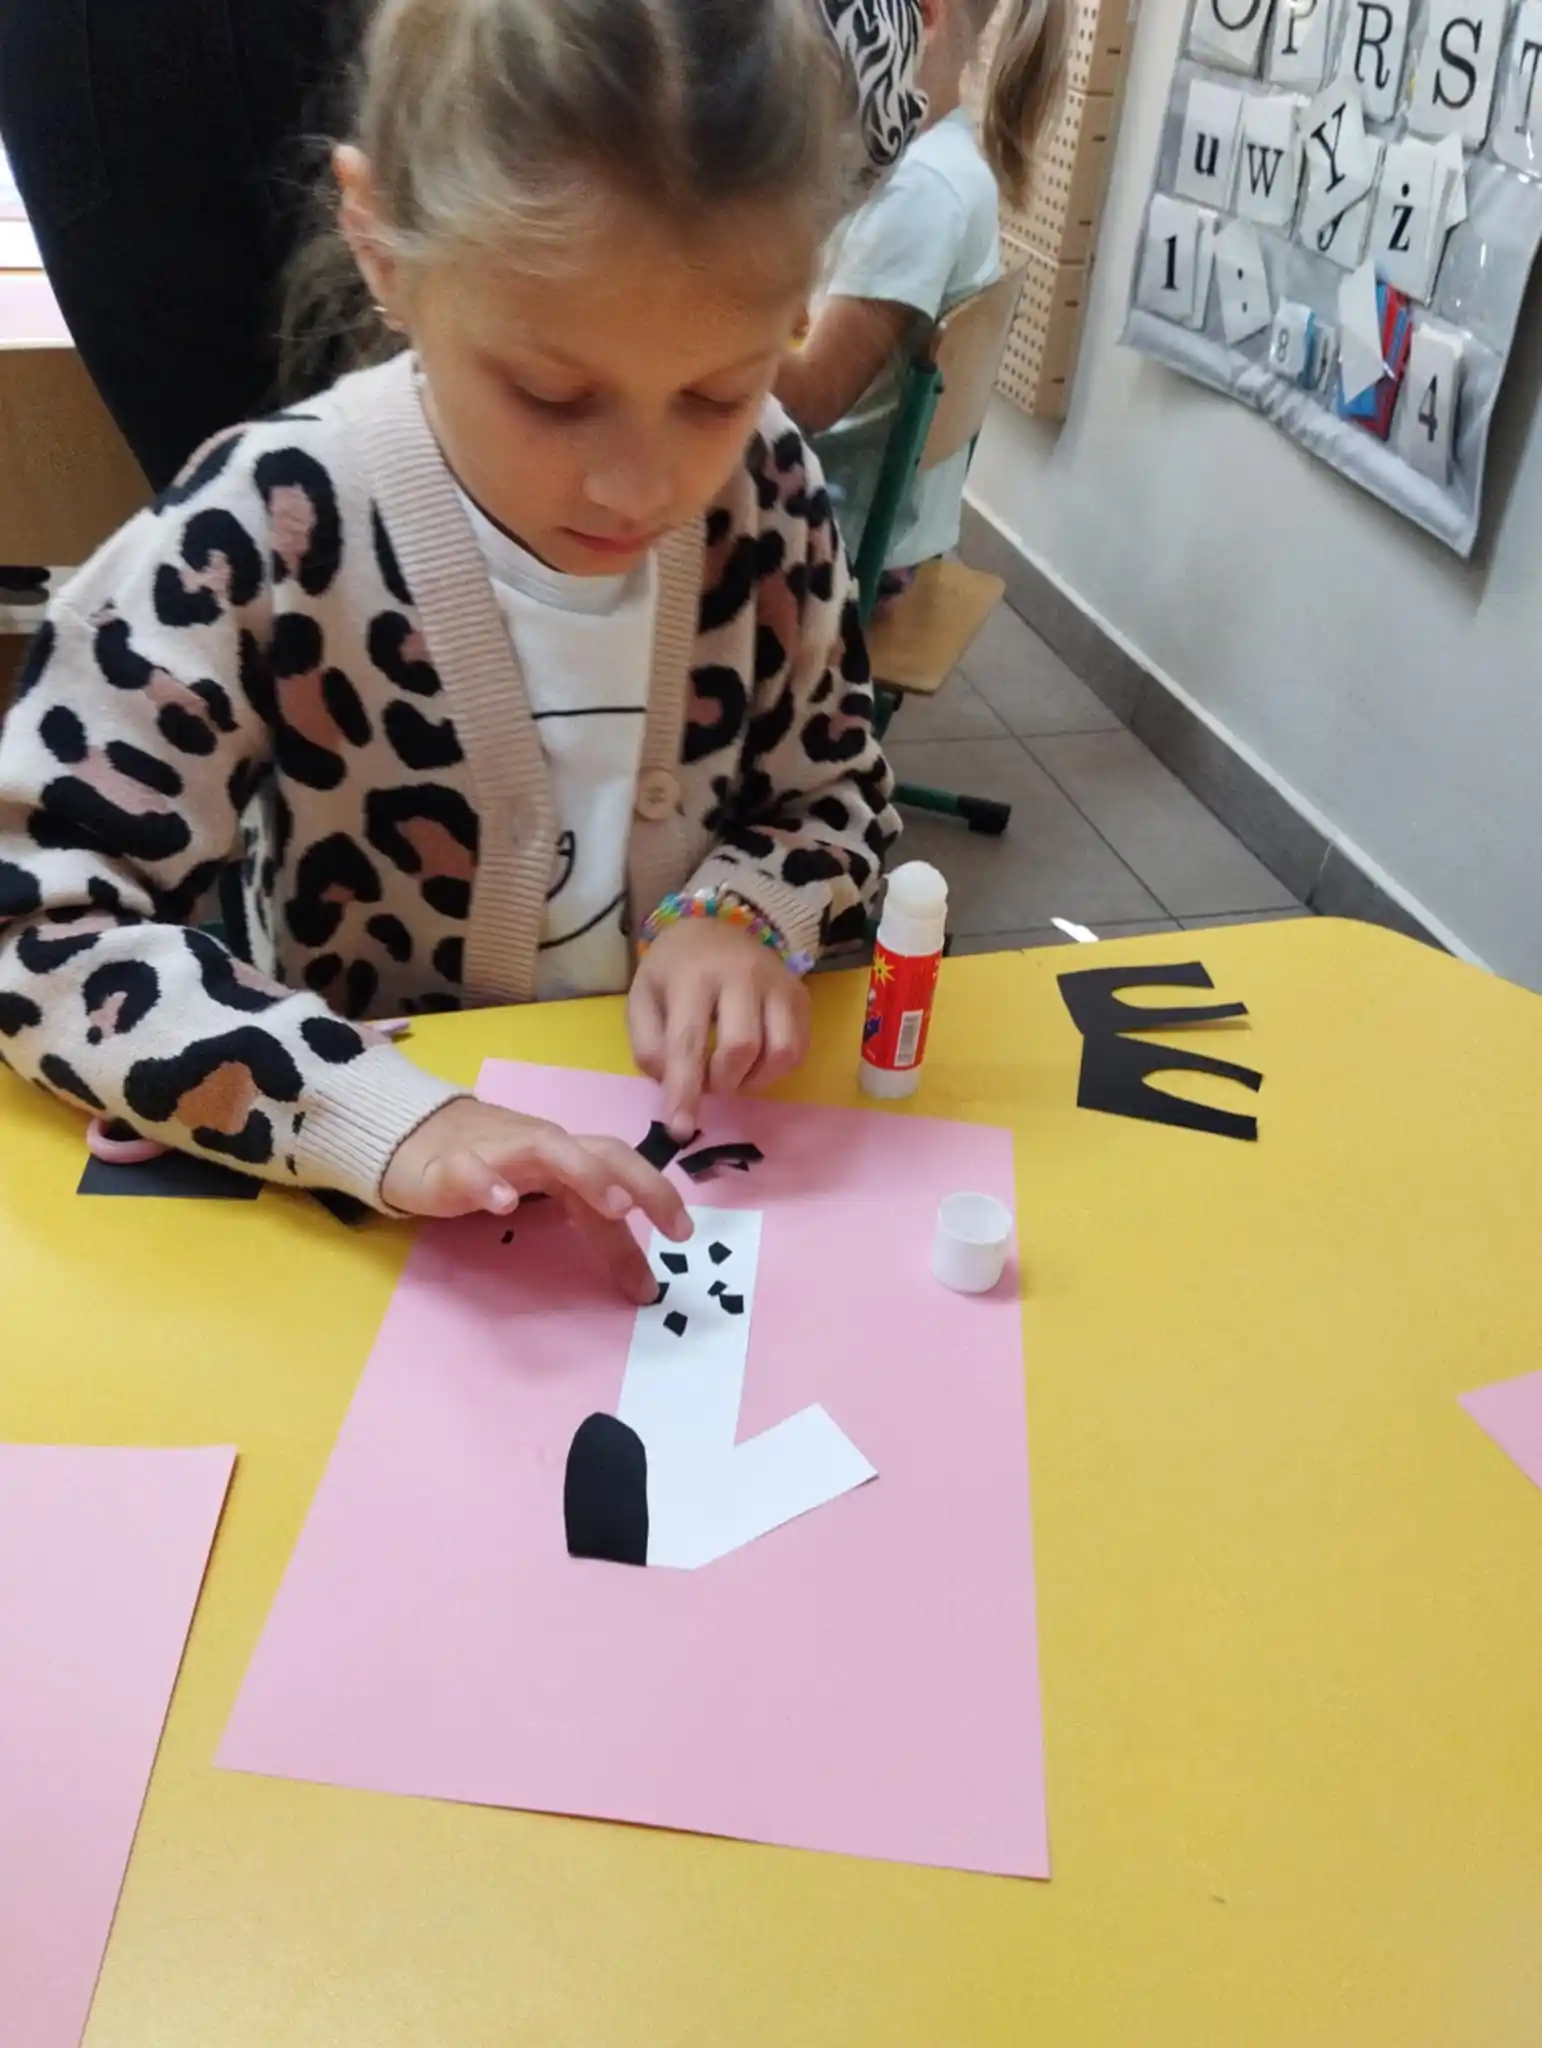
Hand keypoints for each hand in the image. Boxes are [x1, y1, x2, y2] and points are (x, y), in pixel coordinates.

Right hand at [382, 1098, 691, 1302]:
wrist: (413, 1135)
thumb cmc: (495, 1166)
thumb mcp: (553, 1198)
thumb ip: (597, 1229)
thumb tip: (646, 1283)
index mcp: (571, 1156)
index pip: (622, 1169)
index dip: (657, 1197)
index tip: (686, 1235)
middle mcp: (543, 1147)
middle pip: (601, 1150)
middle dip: (640, 1180)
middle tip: (669, 1221)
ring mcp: (498, 1152)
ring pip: (548, 1149)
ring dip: (587, 1174)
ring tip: (615, 1207)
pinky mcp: (450, 1166)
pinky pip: (470, 1169)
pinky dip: (488, 1182)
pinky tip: (504, 1205)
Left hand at [628, 916, 810, 1140]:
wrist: (713, 929)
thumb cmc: (673, 972)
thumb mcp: (642, 999)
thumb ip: (649, 1046)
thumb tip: (675, 1088)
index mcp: (693, 975)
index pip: (689, 1041)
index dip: (684, 1091)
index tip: (678, 1129)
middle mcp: (742, 974)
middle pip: (740, 1049)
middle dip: (721, 1082)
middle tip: (707, 1081)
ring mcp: (778, 983)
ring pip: (780, 1052)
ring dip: (752, 1080)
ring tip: (730, 1073)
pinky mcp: (800, 996)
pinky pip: (798, 1049)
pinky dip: (774, 1070)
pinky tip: (753, 1063)